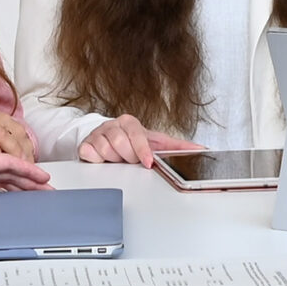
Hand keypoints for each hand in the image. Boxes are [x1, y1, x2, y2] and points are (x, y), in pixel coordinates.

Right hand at [78, 115, 204, 166]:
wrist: (105, 138)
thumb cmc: (132, 141)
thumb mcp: (155, 142)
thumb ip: (176, 146)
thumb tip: (201, 149)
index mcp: (130, 122)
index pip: (137, 135)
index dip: (142, 150)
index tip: (147, 163)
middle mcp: (113, 125)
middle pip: (120, 144)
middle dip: (128, 158)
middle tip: (130, 160)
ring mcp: (98, 134)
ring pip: (106, 151)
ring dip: (114, 161)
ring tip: (118, 160)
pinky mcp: (85, 144)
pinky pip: (90, 154)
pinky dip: (98, 160)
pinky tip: (103, 160)